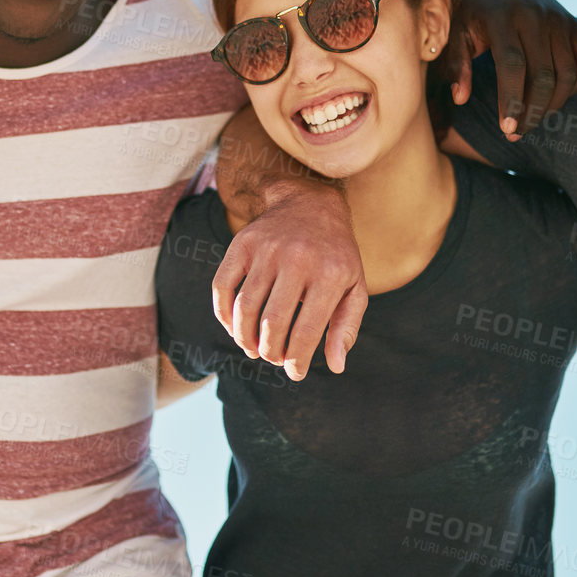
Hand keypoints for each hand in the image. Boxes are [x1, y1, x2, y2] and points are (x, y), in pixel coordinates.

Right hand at [211, 182, 365, 379]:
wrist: (310, 203)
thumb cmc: (335, 255)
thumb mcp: (354, 287)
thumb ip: (346, 326)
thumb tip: (336, 366)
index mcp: (329, 274)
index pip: (307, 330)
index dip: (297, 360)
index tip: (295, 373)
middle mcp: (296, 259)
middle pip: (272, 323)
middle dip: (271, 352)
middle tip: (274, 358)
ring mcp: (266, 249)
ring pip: (245, 308)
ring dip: (245, 339)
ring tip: (254, 350)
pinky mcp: (242, 243)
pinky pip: (222, 286)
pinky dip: (224, 314)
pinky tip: (234, 328)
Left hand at [449, 0, 576, 139]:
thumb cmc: (474, 13)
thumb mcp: (457, 32)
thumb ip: (457, 64)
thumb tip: (460, 99)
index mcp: (502, 15)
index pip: (512, 64)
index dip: (511, 99)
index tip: (506, 128)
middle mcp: (535, 15)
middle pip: (543, 74)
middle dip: (532, 111)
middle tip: (516, 133)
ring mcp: (559, 19)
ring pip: (566, 73)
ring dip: (552, 105)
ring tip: (531, 121)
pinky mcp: (574, 25)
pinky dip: (574, 88)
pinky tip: (553, 100)